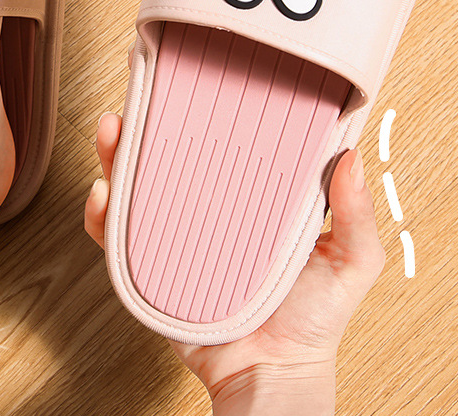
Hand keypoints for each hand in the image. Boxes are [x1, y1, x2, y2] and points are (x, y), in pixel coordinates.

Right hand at [85, 106, 384, 412]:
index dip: (207, 112)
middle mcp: (210, 209)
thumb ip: (356, 215)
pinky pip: (117, 237)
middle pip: (172, 156)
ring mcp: (177, 235)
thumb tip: (352, 156)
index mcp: (252, 199)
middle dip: (149, 122)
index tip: (197, 82)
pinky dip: (101, 215)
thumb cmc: (313, 322)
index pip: (226, 145)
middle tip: (142, 94)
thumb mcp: (349, 263)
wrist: (270, 375)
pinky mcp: (151, 265)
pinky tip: (102, 194)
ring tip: (113, 130)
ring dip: (117, 154)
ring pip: (138, 186)